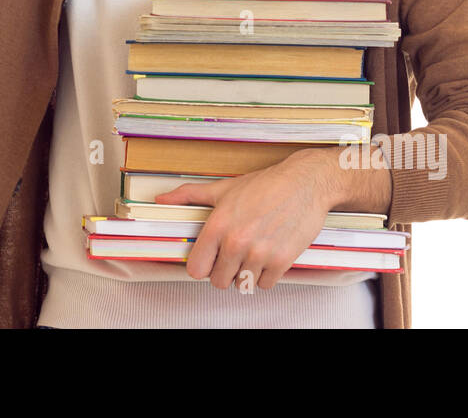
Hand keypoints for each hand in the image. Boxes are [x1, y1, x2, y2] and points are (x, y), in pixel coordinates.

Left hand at [154, 148, 345, 289]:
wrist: (305, 183)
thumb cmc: (266, 185)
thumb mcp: (223, 188)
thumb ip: (189, 195)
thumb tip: (162, 199)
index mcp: (218, 226)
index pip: (196, 269)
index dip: (202, 266)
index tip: (209, 260)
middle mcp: (236, 242)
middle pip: (218, 282)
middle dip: (224, 272)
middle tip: (233, 257)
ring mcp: (260, 254)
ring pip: (243, 285)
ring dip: (246, 274)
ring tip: (252, 254)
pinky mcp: (282, 261)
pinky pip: (266, 284)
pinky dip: (267, 275)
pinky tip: (268, 256)